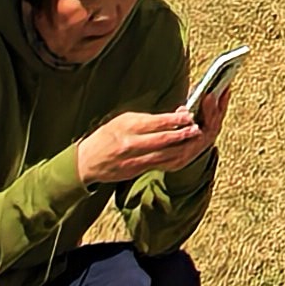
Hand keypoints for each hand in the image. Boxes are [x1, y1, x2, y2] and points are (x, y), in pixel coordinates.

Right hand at [71, 108, 208, 187]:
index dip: (175, 119)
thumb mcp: (124, 120)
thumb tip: (172, 115)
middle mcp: (131, 143)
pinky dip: (172, 159)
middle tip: (197, 129)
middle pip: (162, 139)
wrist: (87, 162)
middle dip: (182, 134)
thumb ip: (147, 119)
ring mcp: (134, 159)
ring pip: (163, 154)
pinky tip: (183, 153)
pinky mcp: (136, 171)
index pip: (156, 122)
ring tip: (194, 140)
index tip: (189, 114)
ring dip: (181, 148)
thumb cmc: (107, 136)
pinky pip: (158, 165)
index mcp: (128, 126)